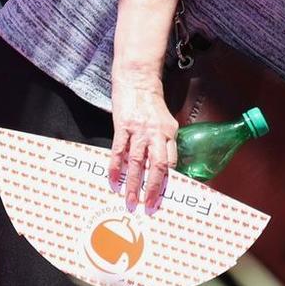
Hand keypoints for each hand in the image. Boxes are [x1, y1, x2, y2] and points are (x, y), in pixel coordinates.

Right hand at [107, 67, 178, 212]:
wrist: (137, 79)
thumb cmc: (150, 101)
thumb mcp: (164, 120)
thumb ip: (164, 140)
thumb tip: (161, 164)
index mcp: (169, 132)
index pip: (171, 161)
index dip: (167, 180)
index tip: (163, 196)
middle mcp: (156, 133)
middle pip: (158, 166)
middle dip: (153, 189)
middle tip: (149, 206)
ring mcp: (139, 130)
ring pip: (138, 162)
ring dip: (134, 184)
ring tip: (131, 201)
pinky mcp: (122, 126)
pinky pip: (119, 151)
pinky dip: (116, 167)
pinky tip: (114, 180)